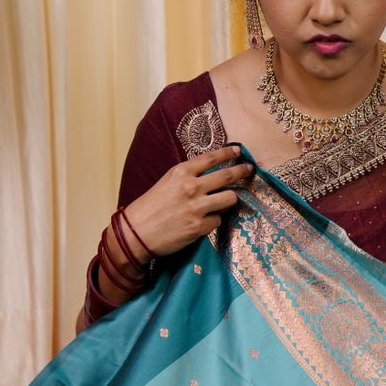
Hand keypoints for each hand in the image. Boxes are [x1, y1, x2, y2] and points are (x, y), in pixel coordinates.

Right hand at [123, 144, 252, 256]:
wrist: (135, 233)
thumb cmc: (149, 207)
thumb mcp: (166, 183)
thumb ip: (187, 177)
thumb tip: (209, 176)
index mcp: (181, 172)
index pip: (212, 158)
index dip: (229, 153)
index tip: (239, 152)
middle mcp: (191, 187)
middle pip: (228, 176)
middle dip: (242, 171)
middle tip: (250, 170)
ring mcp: (197, 207)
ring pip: (230, 198)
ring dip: (231, 199)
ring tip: (227, 200)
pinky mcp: (199, 226)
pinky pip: (218, 220)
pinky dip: (214, 220)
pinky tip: (205, 221)